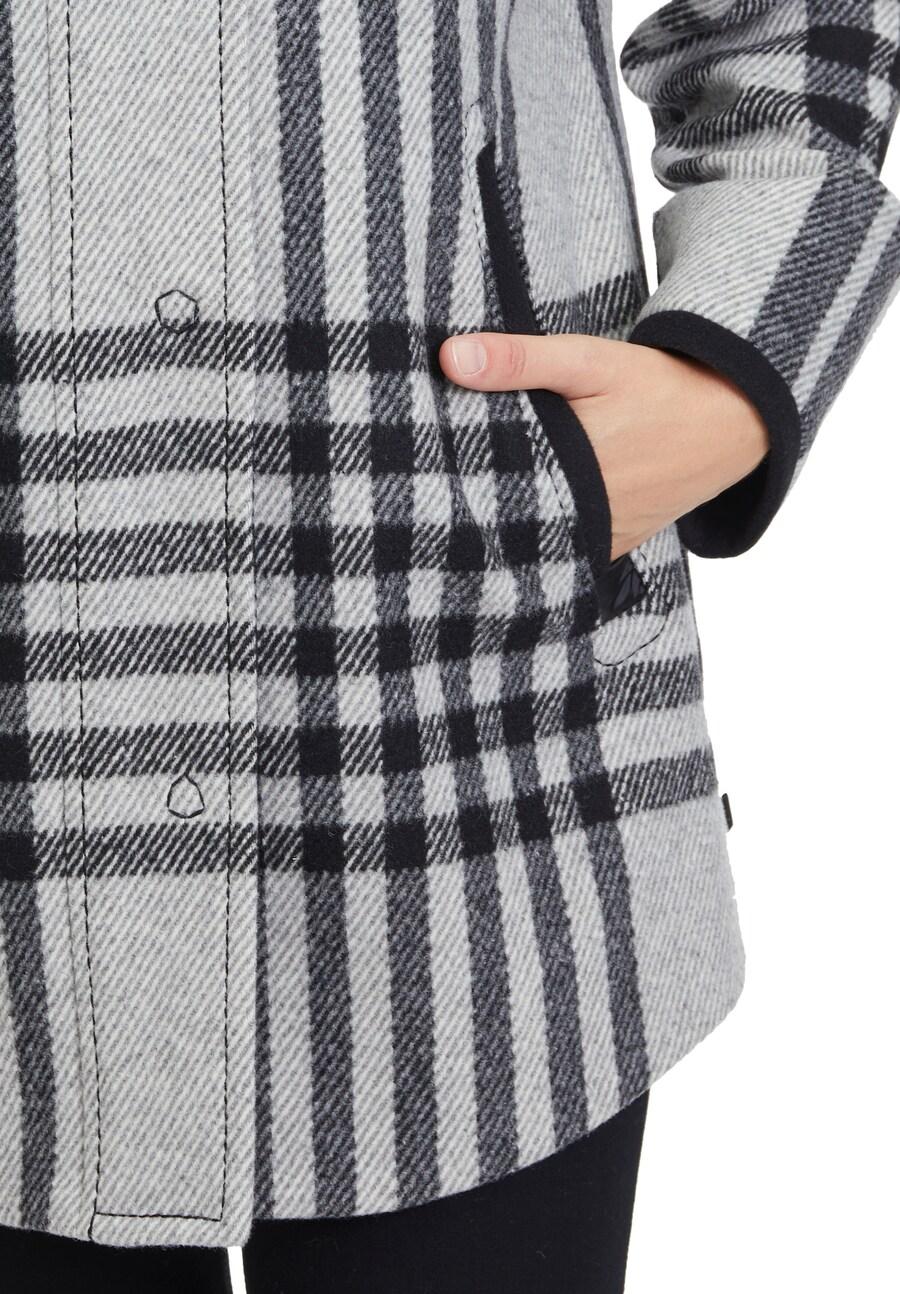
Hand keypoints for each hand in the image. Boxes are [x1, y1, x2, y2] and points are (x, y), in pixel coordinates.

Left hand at [438, 331, 769, 561]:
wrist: (729, 421)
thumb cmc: (657, 386)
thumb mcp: (589, 361)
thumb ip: (520, 360)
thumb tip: (451, 358)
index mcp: (572, 470)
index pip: (489, 492)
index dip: (450, 492)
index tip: (413, 486)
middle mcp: (585, 516)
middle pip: (506, 523)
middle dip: (469, 514)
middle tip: (421, 505)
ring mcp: (601, 539)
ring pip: (533, 543)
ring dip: (502, 530)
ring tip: (452, 519)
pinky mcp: (612, 546)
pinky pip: (564, 551)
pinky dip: (537, 541)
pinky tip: (508, 528)